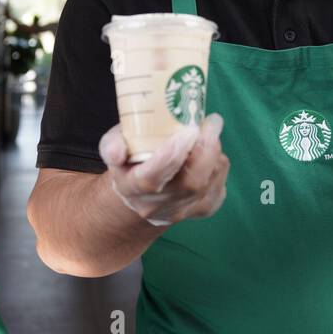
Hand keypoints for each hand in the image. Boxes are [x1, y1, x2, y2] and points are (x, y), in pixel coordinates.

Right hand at [98, 114, 228, 226]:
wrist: (139, 198)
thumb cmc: (128, 163)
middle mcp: (157, 205)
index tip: (188, 131)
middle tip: (212, 122)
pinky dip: (219, 165)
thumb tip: (117, 152)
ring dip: (214, 152)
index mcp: (133, 188)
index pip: (152, 178)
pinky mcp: (202, 210)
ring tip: (209, 130)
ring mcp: (182, 211)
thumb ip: (112, 145)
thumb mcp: (112, 148)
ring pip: (209, 182)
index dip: (171, 155)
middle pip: (190, 184)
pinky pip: (219, 187)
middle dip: (206, 151)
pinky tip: (211, 152)